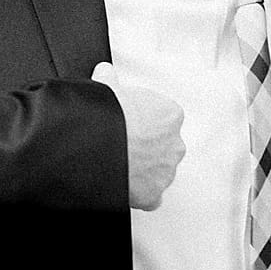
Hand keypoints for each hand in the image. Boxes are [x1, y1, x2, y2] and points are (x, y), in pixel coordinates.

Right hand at [92, 62, 184, 210]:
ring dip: (145, 170)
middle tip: (124, 144)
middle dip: (147, 147)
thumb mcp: (106, 88)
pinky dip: (141, 194)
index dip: (143, 120)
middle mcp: (174, 144)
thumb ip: (110, 79)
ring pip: (159, 171)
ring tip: (120, 165)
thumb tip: (104, 72)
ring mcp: (165, 171)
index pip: (163, 117)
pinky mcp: (153, 194)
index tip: (128, 122)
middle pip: (164, 145)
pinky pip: (151, 197)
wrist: (96, 147)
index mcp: (169, 115)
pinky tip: (126, 187)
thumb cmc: (106, 118)